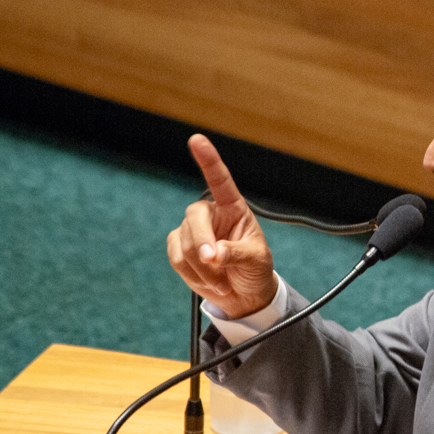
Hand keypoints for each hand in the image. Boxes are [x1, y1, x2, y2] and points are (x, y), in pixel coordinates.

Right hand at [167, 134, 278, 317]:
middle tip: (216, 265)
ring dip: (204, 270)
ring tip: (223, 281)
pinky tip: (211, 281)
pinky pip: (177, 259)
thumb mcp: (256, 260)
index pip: (219, 180)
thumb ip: (236, 254)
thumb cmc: (255, 269)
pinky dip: (194, 275)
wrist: (244, 294)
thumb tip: (213, 255)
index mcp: (233, 208)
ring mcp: (191, 230)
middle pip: (194, 219)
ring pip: (185, 245)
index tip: (197, 139)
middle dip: (203, 245)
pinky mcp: (178, 248)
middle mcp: (210, 214)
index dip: (208, 160)